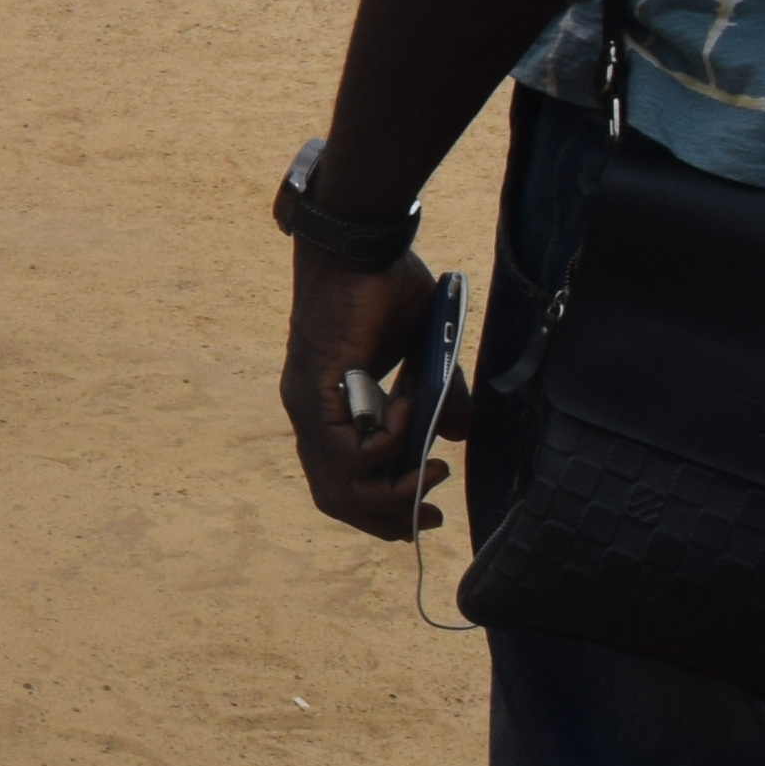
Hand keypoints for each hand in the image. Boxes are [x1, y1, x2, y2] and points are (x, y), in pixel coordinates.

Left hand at [281, 245, 450, 542]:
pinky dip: (387, 445)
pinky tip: (410, 414)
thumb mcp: (425, 355)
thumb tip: (456, 437)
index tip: (427, 514)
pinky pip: (347, 449)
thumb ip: (439, 399)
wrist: (363, 248)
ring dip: (393, 489)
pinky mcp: (315, 389)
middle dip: (388, 517)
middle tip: (431, 512)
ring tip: (429, 467)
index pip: (342, 484)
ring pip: (338, 485)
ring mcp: (308, 405)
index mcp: (330, 411)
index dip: (382, 511)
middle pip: (336, 498)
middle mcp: (312, 415)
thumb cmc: (386, 291)